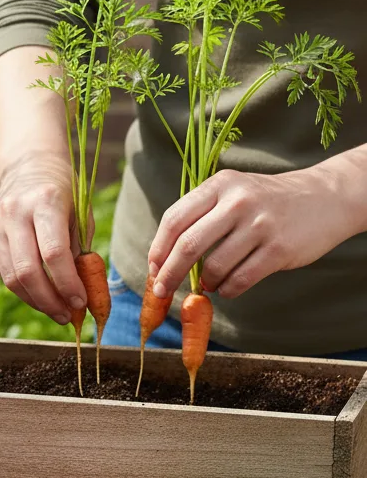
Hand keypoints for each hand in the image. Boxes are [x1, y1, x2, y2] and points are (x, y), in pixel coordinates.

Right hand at [0, 155, 86, 323]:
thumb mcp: (80, 215)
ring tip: (56, 311)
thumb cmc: (63, 193)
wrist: (29, 166)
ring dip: (36, 301)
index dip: (67, 284)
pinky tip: (40, 295)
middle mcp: (14, 212)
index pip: (53, 254)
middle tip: (67, 316)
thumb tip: (80, 297)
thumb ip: (79, 253)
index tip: (81, 303)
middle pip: (28, 271)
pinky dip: (24, 290)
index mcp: (44, 202)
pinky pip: (3, 272)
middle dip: (49, 301)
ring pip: (12, 278)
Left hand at [148, 166, 366, 299]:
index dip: (158, 249)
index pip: (174, 220)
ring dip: (205, 283)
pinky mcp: (278, 248)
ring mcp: (260, 225)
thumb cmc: (265, 202)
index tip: (153, 270)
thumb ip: (199, 218)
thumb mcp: (231, 193)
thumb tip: (163, 260)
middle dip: (169, 274)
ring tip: (208, 283)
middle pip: (187, 245)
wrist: (325, 198)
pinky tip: (227, 288)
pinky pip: (239, 280)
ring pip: (214, 267)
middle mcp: (238, 201)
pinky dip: (227, 290)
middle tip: (161, 291)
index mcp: (219, 186)